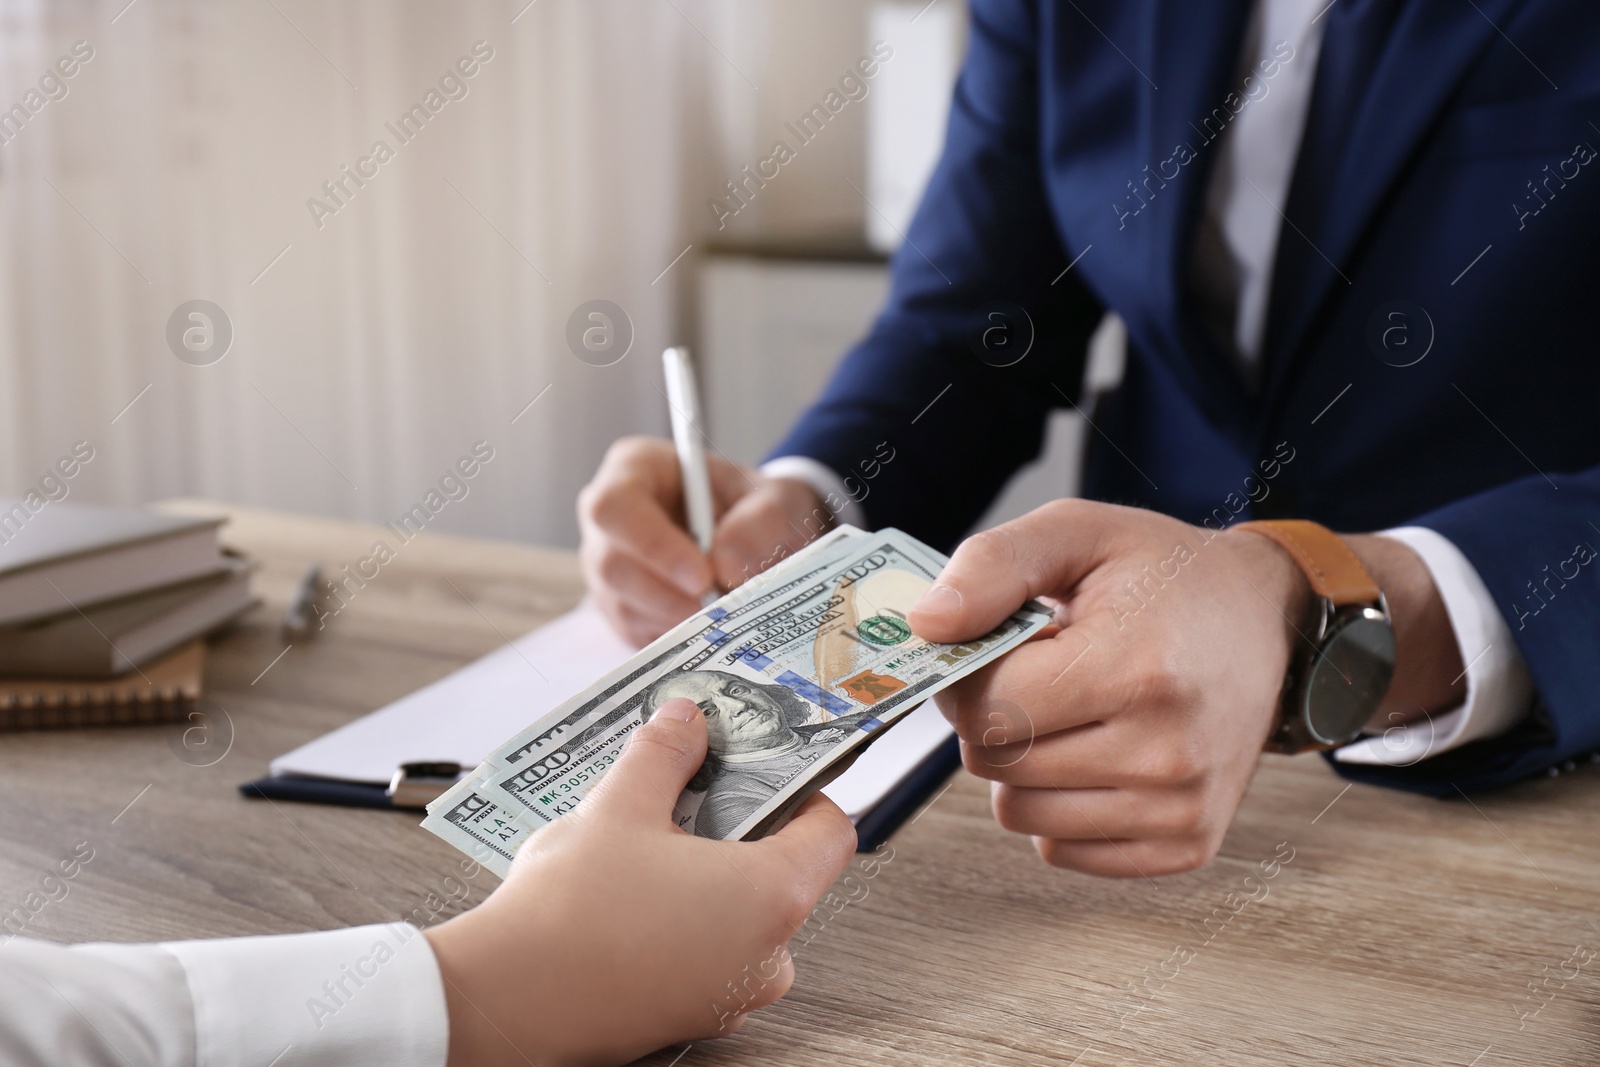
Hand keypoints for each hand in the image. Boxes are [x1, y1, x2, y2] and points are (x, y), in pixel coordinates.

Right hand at [424, 698, 856, 1066]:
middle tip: (690, 797)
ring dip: (705, 878)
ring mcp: (729, 995)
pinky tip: (628, 898)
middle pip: (784, 873)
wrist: (507, 1003)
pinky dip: (681, 923)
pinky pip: (706, 955)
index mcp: (772, 896)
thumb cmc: (569, 915)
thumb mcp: (619, 804)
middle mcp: (766, 955)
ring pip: (741, 918)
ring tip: (647, 846)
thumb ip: (665, 753)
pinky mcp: (689, 1016)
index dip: (804, 791)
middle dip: (738, 830)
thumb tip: (686, 722)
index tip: (766, 770)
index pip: (832, 832)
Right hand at [579, 437, 831, 645]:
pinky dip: (676, 641)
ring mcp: (607, 567)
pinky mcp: (621, 608)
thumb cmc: (755, 504)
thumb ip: (761, 521)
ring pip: (623, 606)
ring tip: (724, 617)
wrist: (757, 533)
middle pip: (612, 566)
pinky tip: (710, 629)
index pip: (615, 507)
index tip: (701, 577)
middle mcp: (609, 519)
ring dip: (677, 621)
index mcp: (633, 469)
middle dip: (668, 596)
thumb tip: (727, 566)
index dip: (652, 546)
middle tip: (718, 610)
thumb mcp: (775, 498)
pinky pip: (636, 635)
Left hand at [908, 499, 1461, 875]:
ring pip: (1020, 813)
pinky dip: (1059, 805)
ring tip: (1072, 710)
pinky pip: (1062, 849)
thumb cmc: (1168, 575)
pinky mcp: (1188, 844)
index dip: (967, 676)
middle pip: (997, 763)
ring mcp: (1181, 806)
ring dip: (1023, 764)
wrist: (1269, 620)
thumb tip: (924, 624)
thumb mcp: (1078, 533)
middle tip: (1041, 673)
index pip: (987, 709)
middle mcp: (1167, 750)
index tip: (996, 648)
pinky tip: (1096, 751)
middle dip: (997, 714)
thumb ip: (991, 567)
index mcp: (1136, 669)